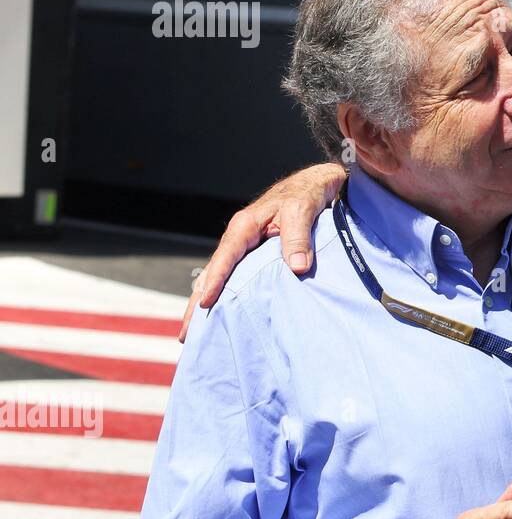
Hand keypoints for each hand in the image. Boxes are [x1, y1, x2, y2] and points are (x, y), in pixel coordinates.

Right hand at [179, 163, 347, 340]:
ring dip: (206, 302)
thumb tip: (298, 268)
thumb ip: (299, 237)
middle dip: (198, 302)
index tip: (205, 304)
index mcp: (245, 226)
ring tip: (195, 333)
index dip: (214, 281)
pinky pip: (236, 276)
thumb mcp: (303, 210)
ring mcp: (246, 246)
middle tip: (186, 334)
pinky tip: (222, 313)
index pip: (225, 258)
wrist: (317, 183)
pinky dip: (226, 294)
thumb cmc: (307, 193)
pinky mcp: (256, 253)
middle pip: (213, 272)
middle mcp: (240, 237)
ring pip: (221, 277)